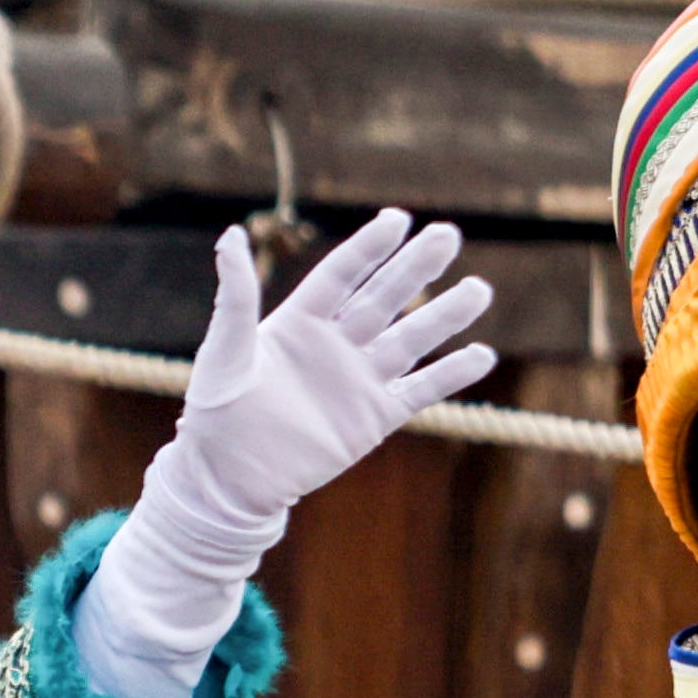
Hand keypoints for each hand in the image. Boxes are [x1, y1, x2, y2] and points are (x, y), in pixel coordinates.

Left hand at [68, 211, 496, 697]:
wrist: (228, 479)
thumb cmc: (216, 412)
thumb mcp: (224, 350)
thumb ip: (235, 296)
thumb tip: (228, 235)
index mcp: (299, 321)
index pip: (343, 275)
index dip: (369, 248)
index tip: (398, 219)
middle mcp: (335, 344)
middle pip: (384, 297)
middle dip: (416, 267)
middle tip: (449, 234)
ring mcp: (358, 379)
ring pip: (410, 339)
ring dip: (444, 315)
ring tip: (480, 290)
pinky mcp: (374, 417)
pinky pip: (419, 391)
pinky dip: (450, 375)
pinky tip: (481, 355)